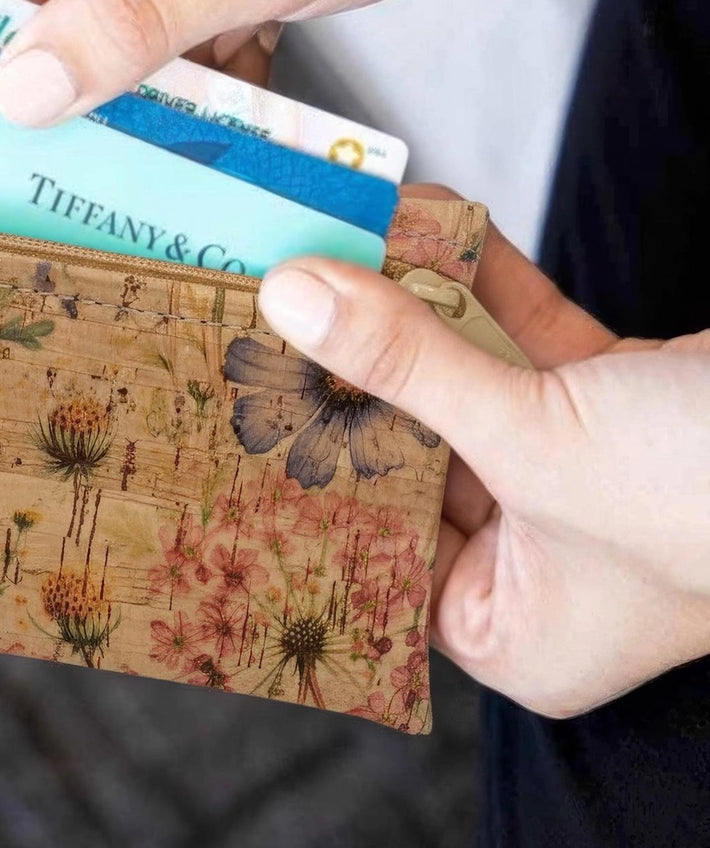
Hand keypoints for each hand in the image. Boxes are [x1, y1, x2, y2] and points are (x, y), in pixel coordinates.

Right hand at [0, 0, 550, 125]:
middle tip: (131, 167)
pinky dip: (193, 67)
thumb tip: (18, 92)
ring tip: (202, 127)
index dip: (10, 83)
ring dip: (152, 86)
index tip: (30, 174)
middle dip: (92, 90)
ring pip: (105, 27)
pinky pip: (155, 20)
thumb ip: (136, 21)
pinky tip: (240, 87)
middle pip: (49, 11)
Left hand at [256, 194, 709, 717]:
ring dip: (413, 309)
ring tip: (335, 242)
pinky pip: (525, 340)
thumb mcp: (538, 440)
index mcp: (511, 624)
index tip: (236, 400)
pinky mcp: (612, 400)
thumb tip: (292, 301)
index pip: (370, 545)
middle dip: (350, 371)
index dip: (302, 470)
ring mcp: (573, 472)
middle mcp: (535, 556)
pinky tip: (430, 223)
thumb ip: (409, 366)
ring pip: (462, 384)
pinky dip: (484, 284)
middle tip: (269, 305)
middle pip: (407, 452)